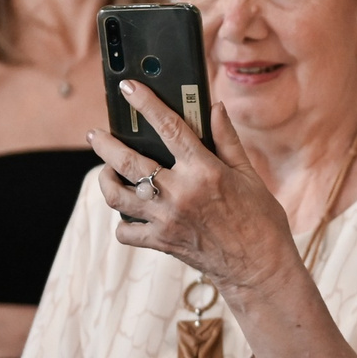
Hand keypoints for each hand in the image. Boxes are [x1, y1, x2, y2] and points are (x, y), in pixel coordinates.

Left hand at [90, 82, 297, 292]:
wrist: (260, 269)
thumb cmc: (260, 220)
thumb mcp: (249, 176)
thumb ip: (227, 141)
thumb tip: (215, 108)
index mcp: (204, 172)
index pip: (169, 128)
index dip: (146, 104)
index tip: (128, 88)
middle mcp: (180, 194)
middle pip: (128, 162)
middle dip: (106, 144)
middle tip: (96, 135)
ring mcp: (166, 220)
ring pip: (117, 196)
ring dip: (105, 180)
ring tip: (105, 170)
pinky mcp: (161, 242)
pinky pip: (126, 231)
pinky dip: (121, 221)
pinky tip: (127, 210)